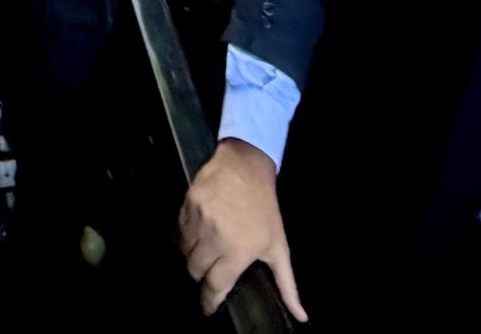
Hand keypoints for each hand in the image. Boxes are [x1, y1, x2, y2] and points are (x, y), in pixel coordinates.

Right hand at [180, 140, 305, 321]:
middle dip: (201, 275)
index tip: (207, 308)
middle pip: (195, 270)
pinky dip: (186, 235)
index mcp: (238, 251)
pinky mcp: (187, 205)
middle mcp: (215, 238)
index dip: (209, 301)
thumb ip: (287, 284)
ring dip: (192, 255)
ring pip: (184, 250)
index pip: (215, 286)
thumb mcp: (278, 246)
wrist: (246, 165)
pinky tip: (198, 232)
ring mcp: (199, 219)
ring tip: (205, 250)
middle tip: (210, 271)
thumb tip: (301, 317)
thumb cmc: (264, 208)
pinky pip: (179, 229)